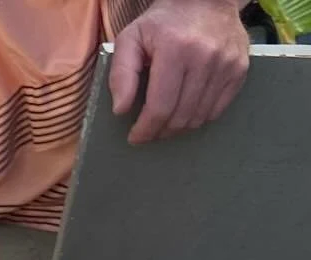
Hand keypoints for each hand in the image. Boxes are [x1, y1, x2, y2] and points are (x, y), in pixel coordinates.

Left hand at [109, 0, 248, 144]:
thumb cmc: (163, 22)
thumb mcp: (131, 38)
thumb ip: (121, 73)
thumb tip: (120, 110)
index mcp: (176, 49)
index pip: (160, 107)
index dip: (145, 130)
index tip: (135, 137)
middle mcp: (206, 57)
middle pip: (180, 117)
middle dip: (160, 131)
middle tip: (149, 130)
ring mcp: (227, 63)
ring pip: (198, 118)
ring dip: (179, 128)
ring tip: (166, 121)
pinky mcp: (240, 68)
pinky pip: (217, 110)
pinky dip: (199, 117)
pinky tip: (186, 110)